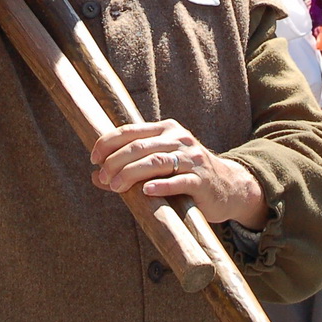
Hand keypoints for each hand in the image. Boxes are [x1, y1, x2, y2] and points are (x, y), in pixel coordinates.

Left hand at [90, 119, 266, 227]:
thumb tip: (93, 177)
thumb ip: (129, 168)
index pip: (131, 131)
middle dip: (116, 161)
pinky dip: (161, 186)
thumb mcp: (160, 165)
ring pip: (156, 161)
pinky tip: (146, 192)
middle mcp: (179, 139)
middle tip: (102, 177)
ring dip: (131, 173)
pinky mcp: (202, 180)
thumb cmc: (186, 175)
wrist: (229, 187)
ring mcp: (192, 159)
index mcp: (166, 129)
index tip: (93, 158)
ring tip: (114, 187)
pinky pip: (179, 181)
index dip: (108, 143)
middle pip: (140, 146)